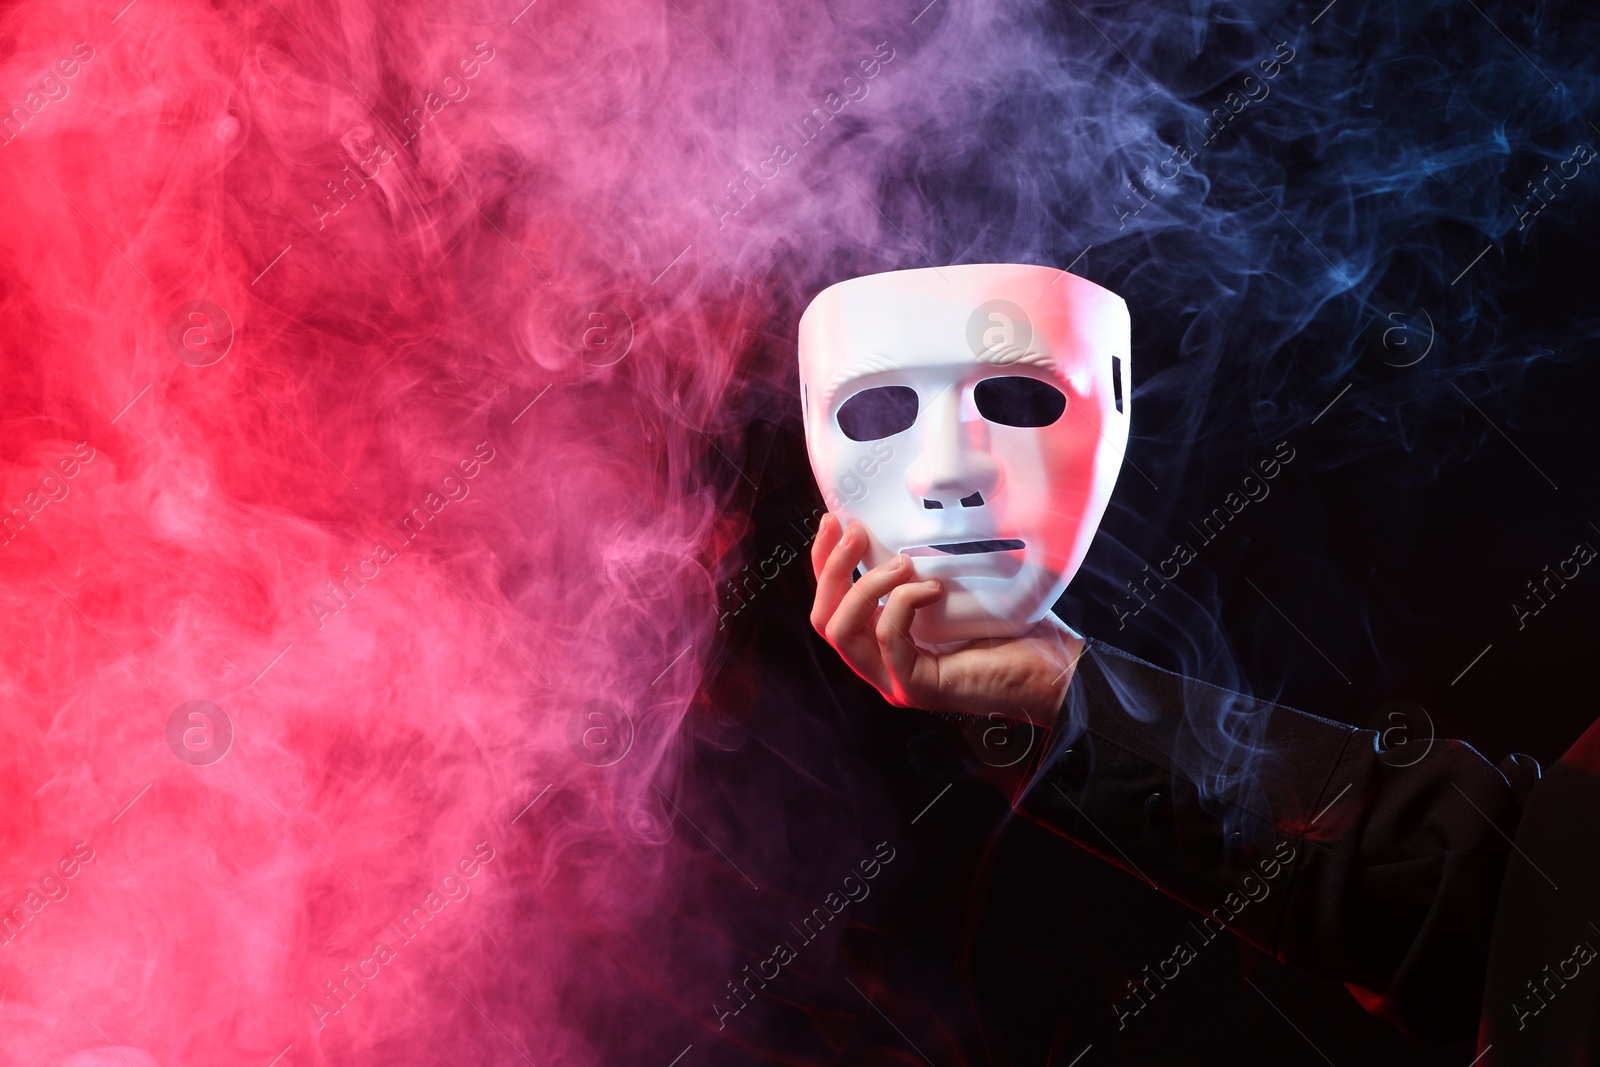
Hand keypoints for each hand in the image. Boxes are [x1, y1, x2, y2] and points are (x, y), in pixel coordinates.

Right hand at [809, 514, 1083, 726]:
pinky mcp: (914, 687)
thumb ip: (923, 569)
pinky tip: (934, 589)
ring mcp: (894, 680)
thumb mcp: (957, 588)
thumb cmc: (1014, 630)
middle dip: (831, 568)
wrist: (1055, 672)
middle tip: (856, 531)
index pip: (833, 604)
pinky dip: (904, 603)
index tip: (833, 520)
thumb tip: (903, 521)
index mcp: (885, 641)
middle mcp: (882, 663)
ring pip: (842, 631)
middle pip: (824, 619)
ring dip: (864, 586)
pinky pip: (888, 637)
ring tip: (902, 563)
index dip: (824, 561)